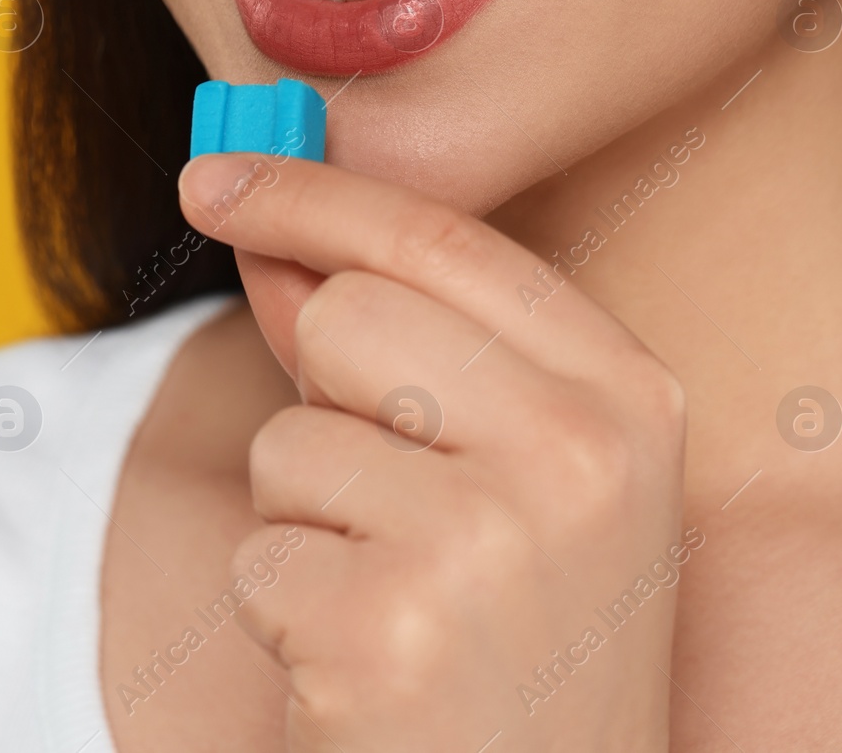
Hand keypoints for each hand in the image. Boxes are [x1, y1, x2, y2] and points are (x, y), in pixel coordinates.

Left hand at [179, 153, 687, 751]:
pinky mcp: (388, 628)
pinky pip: (259, 555)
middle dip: (324, 401)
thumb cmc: (521, 643)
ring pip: (286, 442)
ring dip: (307, 523)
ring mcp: (489, 541)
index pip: (440, 238)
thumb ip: (393, 348)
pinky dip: (287, 610)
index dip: (312, 196)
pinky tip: (367, 663)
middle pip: (345, 317)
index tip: (215, 178)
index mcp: (626, 395)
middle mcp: (579, 452)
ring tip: (397, 598)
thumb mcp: (505, 477)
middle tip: (389, 502)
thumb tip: (273, 236)